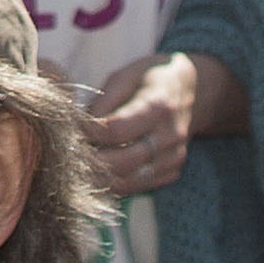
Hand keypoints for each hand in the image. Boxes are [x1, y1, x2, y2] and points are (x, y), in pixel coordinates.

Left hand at [82, 53, 194, 198]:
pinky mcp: (172, 171)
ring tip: (81, 162)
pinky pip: (137, 186)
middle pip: (121, 162)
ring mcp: (173, 157)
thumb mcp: (125, 76)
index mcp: (159, 105)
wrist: (193, 90)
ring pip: (127, 181)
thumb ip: (103, 102)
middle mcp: (170, 135)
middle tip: (70, 151)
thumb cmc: (150, 79)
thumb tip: (80, 127)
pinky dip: (115, 182)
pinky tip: (102, 168)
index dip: (88, 132)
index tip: (72, 128)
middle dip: (90, 160)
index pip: (115, 130)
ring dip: (99, 176)